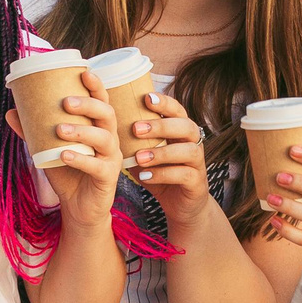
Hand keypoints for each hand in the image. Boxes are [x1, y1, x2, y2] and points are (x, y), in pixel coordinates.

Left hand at [40, 71, 124, 226]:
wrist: (78, 207)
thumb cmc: (66, 172)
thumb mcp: (47, 149)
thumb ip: (32, 132)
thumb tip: (11, 111)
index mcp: (98, 127)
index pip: (102, 101)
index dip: (96, 86)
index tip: (84, 72)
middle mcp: (109, 139)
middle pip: (107, 114)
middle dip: (88, 104)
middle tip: (65, 102)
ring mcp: (111, 159)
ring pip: (104, 138)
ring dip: (81, 130)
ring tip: (59, 129)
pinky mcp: (108, 178)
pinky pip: (97, 166)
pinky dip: (80, 159)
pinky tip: (63, 154)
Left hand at [123, 87, 213, 229]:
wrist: (180, 204)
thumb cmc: (160, 172)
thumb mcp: (145, 153)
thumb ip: (133, 138)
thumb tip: (104, 120)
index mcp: (181, 131)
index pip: (177, 110)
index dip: (165, 102)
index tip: (146, 98)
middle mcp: (193, 143)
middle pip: (186, 126)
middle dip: (161, 126)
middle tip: (136, 128)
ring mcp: (198, 163)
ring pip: (188, 151)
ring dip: (161, 153)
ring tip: (138, 157)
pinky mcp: (196, 182)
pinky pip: (184, 175)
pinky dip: (163, 175)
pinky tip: (144, 176)